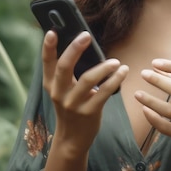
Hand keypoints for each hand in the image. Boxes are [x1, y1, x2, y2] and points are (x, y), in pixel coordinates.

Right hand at [43, 30, 127, 158]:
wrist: (72, 139)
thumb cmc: (72, 107)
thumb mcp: (64, 90)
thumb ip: (69, 72)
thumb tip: (83, 45)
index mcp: (51, 85)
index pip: (47, 63)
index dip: (48, 47)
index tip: (52, 31)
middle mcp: (59, 93)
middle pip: (64, 67)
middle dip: (75, 49)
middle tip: (86, 35)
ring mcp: (73, 104)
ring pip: (87, 80)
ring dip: (104, 67)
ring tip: (116, 61)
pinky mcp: (88, 112)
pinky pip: (103, 93)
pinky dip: (115, 80)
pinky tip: (122, 71)